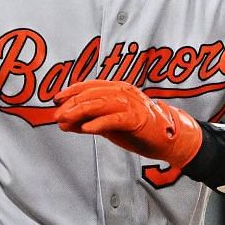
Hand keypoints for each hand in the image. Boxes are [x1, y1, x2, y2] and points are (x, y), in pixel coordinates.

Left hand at [51, 80, 203, 167]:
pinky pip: (114, 119)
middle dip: (71, 104)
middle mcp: (124, 92)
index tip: (56, 100)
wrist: (168, 139)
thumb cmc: (139, 130)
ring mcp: (131, 104)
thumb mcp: (109, 125)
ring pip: (100, 103)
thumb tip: (63, 123)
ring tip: (64, 120)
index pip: (90, 86)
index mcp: (118, 89)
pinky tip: (85, 129)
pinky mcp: (137, 119)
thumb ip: (88, 121)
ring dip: (79, 112)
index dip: (71, 91)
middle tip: (57, 114)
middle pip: (92, 94)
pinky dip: (98, 123)